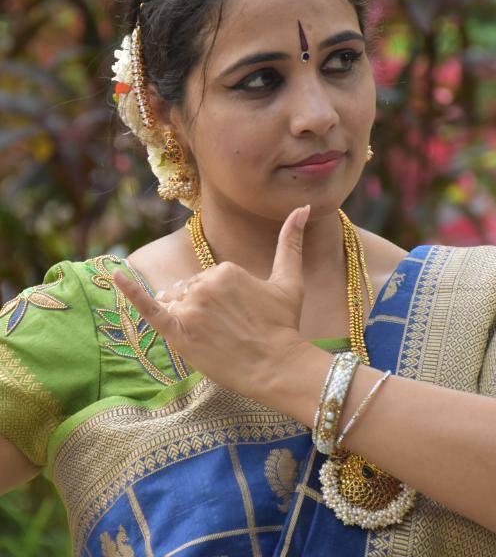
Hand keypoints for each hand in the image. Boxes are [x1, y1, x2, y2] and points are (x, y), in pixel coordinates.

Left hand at [113, 205, 310, 401]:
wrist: (277, 365)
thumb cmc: (284, 324)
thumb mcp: (289, 280)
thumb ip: (291, 241)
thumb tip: (303, 208)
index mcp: (226, 270)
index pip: (210, 280)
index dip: (224, 300)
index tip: (242, 317)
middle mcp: (204, 284)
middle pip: (192, 292)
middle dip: (206, 308)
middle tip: (232, 331)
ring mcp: (190, 309)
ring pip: (179, 306)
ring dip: (191, 319)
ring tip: (215, 337)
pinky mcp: (177, 332)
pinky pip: (149, 309)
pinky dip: (130, 292)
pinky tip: (115, 274)